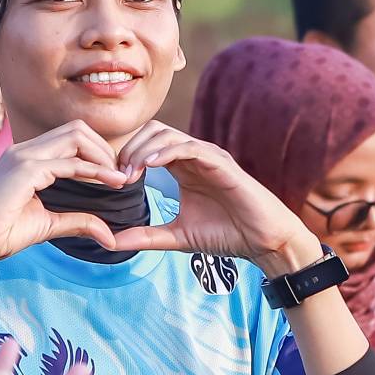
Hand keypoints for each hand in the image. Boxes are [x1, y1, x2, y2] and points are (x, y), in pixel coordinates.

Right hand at [0, 122, 132, 263]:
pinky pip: (69, 162)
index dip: (98, 152)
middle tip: (121, 175)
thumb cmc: (1, 233)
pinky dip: (94, 170)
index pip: (71, 138)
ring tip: (118, 178)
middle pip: (77, 129)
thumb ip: (78, 222)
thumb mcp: (49, 224)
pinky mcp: (25, 170)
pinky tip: (110, 182)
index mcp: (27, 157)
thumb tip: (110, 236)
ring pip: (76, 136)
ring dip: (102, 155)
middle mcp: (25, 150)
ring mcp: (23, 157)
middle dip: (104, 149)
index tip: (117, 176)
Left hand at [112, 123, 317, 272]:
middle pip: (151, 132)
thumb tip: (111, 241)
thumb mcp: (176, 236)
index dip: (124, 158)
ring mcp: (208, 156)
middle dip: (129, 150)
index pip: (146, 146)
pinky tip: (150, 166)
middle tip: (119, 177)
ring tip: (131, 174)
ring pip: (167, 135)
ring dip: (143, 151)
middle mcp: (193, 157)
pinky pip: (190, 147)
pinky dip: (167, 151)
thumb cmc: (226, 234)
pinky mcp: (221, 163)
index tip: (112, 182)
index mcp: (182, 168)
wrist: (262, 241)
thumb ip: (145, 236)